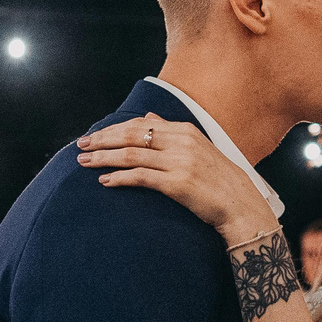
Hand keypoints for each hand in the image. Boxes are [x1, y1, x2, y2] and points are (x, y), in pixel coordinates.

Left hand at [74, 114, 276, 241]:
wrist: (240, 204)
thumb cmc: (218, 178)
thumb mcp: (198, 147)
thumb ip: (172, 130)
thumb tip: (149, 116)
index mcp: (185, 130)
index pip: (140, 124)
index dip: (113, 129)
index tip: (94, 135)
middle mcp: (181, 142)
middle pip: (131, 135)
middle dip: (102, 140)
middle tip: (81, 146)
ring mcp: (179, 162)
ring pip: (131, 155)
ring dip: (104, 158)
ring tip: (85, 163)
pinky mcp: (177, 184)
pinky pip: (140, 177)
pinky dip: (119, 178)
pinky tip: (105, 182)